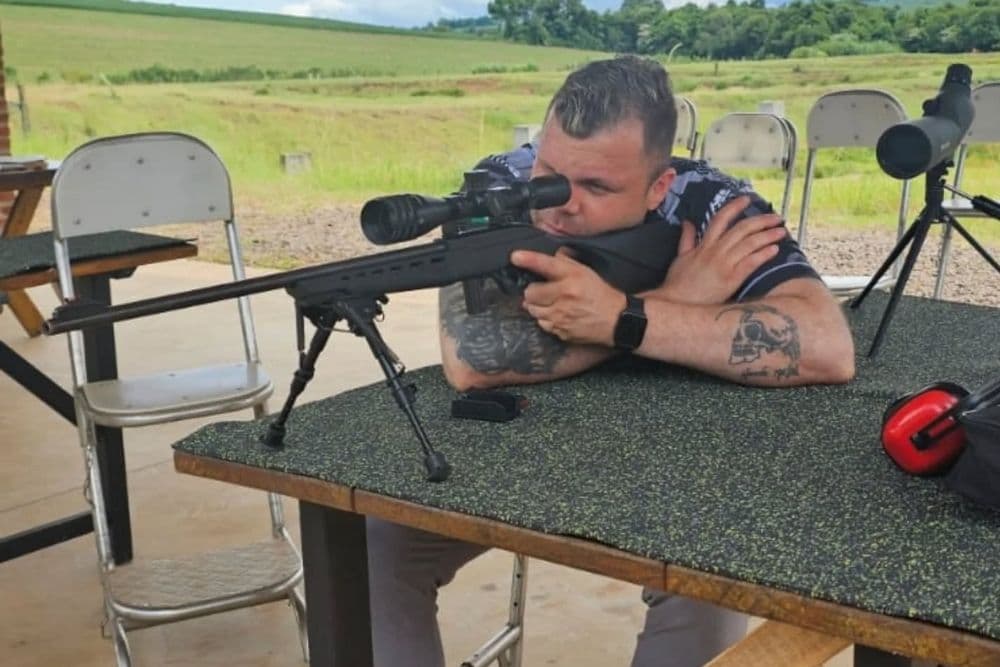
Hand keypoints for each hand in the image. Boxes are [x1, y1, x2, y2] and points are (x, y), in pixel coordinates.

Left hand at [510, 247, 623, 345]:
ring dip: (537, 306)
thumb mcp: (587, 272)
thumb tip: (552, 255)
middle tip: (542, 291)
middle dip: (532, 291)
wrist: (617, 321)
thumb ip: (567, 262)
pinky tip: (558, 316)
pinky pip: (542, 324)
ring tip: (550, 304)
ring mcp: (561, 316)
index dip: (528, 259)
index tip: (515, 257)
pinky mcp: (560, 331)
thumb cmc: (601, 293)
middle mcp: (564, 295)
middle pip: (529, 292)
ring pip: (532, 309)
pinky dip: (546, 319)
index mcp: (572, 277)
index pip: (545, 265)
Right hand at [654, 195, 785, 304]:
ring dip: (768, 235)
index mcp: (704, 245)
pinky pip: (750, 263)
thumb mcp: (680, 258)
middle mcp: (715, 252)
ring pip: (750, 244)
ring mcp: (724, 265)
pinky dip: (763, 255)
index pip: (720, 219)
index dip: (734, 207)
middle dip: (761, 221)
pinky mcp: (731, 280)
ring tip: (781, 231)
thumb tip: (688, 222)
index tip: (747, 199)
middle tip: (776, 217)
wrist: (677, 304)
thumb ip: (686, 238)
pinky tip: (774, 249)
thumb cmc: (677, 284)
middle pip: (742, 229)